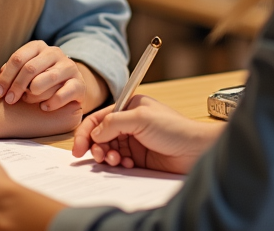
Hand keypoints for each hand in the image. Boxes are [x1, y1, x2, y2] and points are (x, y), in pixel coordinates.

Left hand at [0, 41, 92, 111]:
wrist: (69, 86)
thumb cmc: (41, 79)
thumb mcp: (26, 72)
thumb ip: (12, 73)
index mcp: (38, 47)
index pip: (18, 58)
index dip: (6, 77)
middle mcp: (55, 53)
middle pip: (30, 68)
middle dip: (17, 86)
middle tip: (10, 101)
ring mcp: (69, 67)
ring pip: (47, 79)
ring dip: (33, 94)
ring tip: (29, 100)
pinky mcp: (80, 84)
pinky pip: (63, 94)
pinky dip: (51, 102)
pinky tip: (44, 107)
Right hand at [72, 95, 223, 174]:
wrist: (195, 150)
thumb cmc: (174, 128)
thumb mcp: (141, 118)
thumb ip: (113, 122)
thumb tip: (95, 134)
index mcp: (129, 108)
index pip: (99, 118)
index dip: (86, 132)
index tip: (78, 148)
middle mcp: (129, 124)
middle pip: (101, 136)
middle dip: (97, 147)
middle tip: (101, 156)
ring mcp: (134, 142)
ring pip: (109, 150)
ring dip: (108, 156)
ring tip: (116, 160)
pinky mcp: (139, 159)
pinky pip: (119, 163)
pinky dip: (118, 165)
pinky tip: (127, 165)